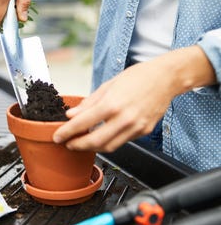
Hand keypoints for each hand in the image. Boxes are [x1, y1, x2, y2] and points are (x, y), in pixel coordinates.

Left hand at [53, 45, 216, 152]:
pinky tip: (102, 136)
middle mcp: (124, 119)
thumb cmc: (138, 77)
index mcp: (112, 104)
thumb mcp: (109, 85)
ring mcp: (136, 127)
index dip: (67, 132)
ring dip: (93, 147)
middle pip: (95, 142)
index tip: (58, 136)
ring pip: (109, 147)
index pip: (83, 123)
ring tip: (83, 141)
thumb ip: (89, 103)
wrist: (166, 78)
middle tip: (68, 144)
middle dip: (77, 146)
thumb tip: (72, 115)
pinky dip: (109, 141)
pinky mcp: (143, 132)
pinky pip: (122, 141)